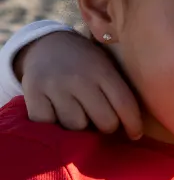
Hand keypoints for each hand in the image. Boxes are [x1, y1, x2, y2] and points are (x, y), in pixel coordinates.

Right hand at [19, 32, 142, 138]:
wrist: (46, 44)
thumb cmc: (85, 62)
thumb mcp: (106, 66)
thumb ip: (117, 89)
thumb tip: (132, 127)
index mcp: (103, 71)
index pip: (124, 104)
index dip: (133, 124)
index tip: (135, 135)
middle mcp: (80, 79)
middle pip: (104, 121)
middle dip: (107, 127)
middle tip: (103, 123)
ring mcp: (55, 87)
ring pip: (76, 126)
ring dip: (80, 127)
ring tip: (79, 116)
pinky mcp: (33, 95)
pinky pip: (48, 124)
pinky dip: (53, 126)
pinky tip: (57, 115)